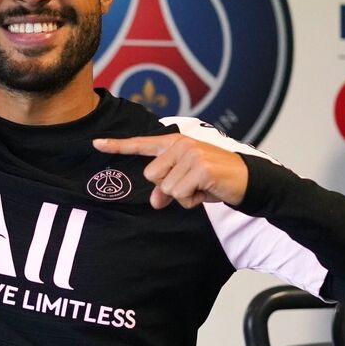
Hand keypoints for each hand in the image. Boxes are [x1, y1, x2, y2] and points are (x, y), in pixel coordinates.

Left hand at [92, 135, 248, 209]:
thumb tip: (154, 202)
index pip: (140, 144)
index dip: (116, 146)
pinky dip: (193, 200)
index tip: (95, 143)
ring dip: (184, 195)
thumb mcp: (187, 182)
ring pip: (166, 188)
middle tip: (192, 183)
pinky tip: (207, 191)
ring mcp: (190, 154)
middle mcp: (180, 144)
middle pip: (152, 176)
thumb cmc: (214, 179)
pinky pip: (181, 195)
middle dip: (170, 187)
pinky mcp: (200, 168)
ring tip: (202, 186)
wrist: (248, 180)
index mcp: (174, 143)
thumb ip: (166, 188)